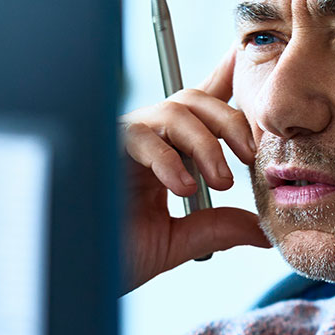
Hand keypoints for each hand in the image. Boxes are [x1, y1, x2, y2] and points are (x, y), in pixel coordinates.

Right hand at [121, 49, 269, 292]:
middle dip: (229, 121)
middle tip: (250, 158)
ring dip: (206, 143)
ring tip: (221, 182)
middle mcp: (144, 139)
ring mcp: (121, 140)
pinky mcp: (101, 149)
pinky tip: (180, 187)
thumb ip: (216, 229)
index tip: (247, 60)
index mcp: (163, 153)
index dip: (224, 79)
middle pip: (193, 100)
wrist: (72, 274)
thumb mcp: (176, 242)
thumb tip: (262, 230)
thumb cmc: (111, 254)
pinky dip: (166, 159)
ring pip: (172, 111)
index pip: (199, 110)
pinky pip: (139, 136)